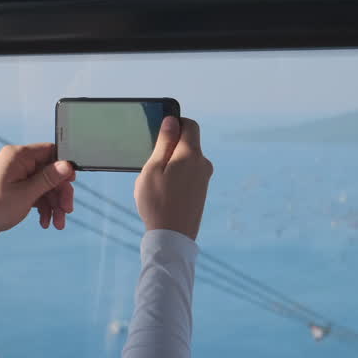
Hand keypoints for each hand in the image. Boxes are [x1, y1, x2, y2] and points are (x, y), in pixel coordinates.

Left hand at [0, 143, 75, 239]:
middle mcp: (18, 162)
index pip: (50, 151)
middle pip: (51, 172)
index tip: (72, 183)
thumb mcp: (26, 194)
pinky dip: (44, 207)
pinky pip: (38, 193)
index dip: (63, 167)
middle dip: (60, 193)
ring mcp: (17, 175)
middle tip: (67, 211)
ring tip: (57, 223)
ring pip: (46, 185)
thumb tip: (67, 165)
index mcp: (17, 156)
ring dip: (54, 204)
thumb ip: (48, 178)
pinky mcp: (17, 187)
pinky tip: (46, 222)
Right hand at [135, 116, 212, 240]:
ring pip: (187, 159)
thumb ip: (164, 142)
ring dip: (172, 163)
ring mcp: (204, 178)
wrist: (172, 237)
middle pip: (188, 142)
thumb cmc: (157, 202)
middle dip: (170, 146)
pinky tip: (164, 192)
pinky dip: (177, 176)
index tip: (159, 134)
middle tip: (152, 164)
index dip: (174, 124)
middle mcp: (203, 164)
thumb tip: (171, 120)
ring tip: (157, 183)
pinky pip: (189, 173)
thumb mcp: (153, 168)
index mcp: (191, 154)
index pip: (190, 125)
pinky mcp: (201, 191)